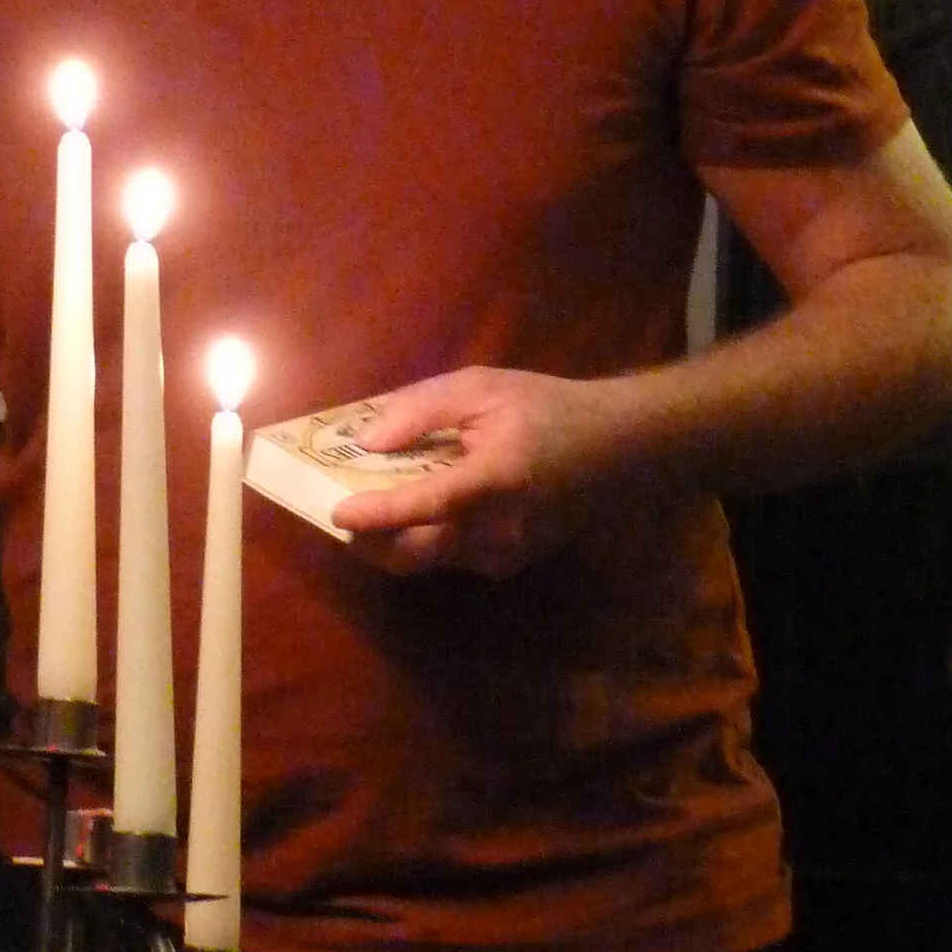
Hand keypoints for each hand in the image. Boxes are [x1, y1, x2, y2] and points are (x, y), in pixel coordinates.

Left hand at [324, 366, 627, 580]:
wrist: (615, 446)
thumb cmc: (545, 408)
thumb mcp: (481, 387)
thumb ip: (422, 409)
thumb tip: (367, 440)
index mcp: (497, 479)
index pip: (427, 506)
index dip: (379, 514)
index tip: (336, 514)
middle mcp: (502, 528)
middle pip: (416, 551)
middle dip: (369, 540)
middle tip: (337, 516)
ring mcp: (507, 554)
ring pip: (429, 558)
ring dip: (392, 540)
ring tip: (367, 508)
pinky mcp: (509, 563)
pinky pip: (450, 557)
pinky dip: (423, 538)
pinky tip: (414, 510)